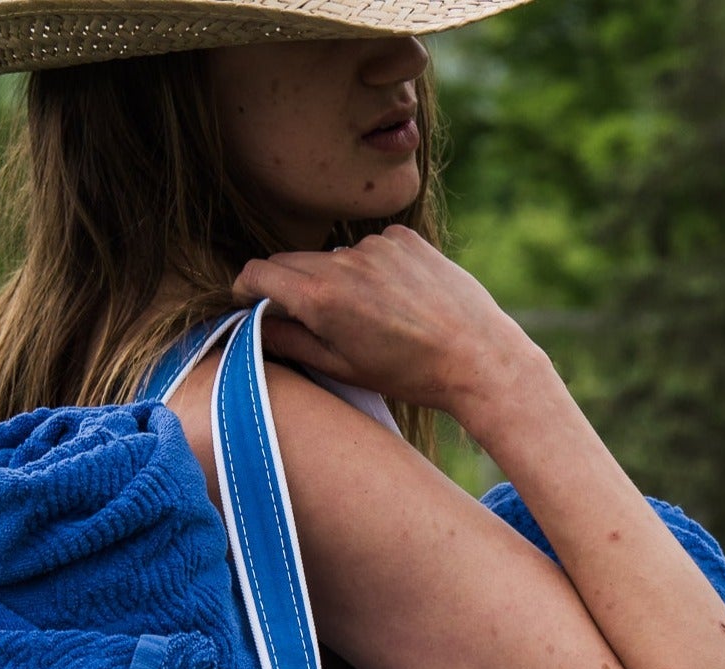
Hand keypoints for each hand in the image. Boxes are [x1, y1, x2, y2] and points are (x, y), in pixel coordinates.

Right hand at [231, 227, 536, 416]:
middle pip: (291, 260)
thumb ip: (292, 343)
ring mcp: (376, 245)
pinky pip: (371, 248)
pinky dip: (372, 268)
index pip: (259, 272)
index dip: (248, 287)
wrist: (477, 356)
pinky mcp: (404, 238)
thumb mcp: (343, 369)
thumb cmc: (409, 374)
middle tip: (306, 317)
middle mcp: (342, 262)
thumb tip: (258, 326)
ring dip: (335, 277)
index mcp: (320, 298)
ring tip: (367, 316)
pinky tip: (396, 298)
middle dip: (288, 284)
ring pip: (334, 256)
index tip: (250, 300)